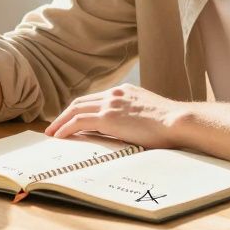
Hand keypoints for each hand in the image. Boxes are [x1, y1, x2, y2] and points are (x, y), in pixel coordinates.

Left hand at [44, 83, 184, 147]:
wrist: (178, 121)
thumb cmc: (171, 125)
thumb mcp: (150, 115)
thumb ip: (135, 117)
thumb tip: (129, 130)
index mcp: (125, 92)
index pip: (95, 99)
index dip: (80, 109)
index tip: (71, 119)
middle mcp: (115, 94)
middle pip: (81, 102)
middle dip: (65, 114)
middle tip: (54, 126)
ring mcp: (111, 104)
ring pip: (76, 110)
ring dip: (60, 121)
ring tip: (51, 133)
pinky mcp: (108, 117)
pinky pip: (79, 122)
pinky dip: (66, 128)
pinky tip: (59, 137)